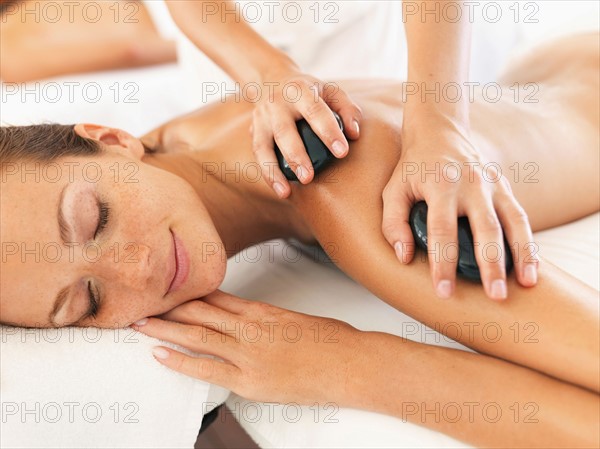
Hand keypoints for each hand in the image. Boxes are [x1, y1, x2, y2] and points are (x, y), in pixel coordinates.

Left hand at [133, 291, 361, 404]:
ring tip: (138, 321)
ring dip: (164, 327)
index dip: (189, 293)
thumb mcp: (298, 320)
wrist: (351, 363)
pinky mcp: (249, 379)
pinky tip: (159, 354)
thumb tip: (253, 321)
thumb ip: (270, 320)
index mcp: (263, 310)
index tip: (170, 290)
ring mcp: (248, 352)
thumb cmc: (333, 342)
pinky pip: (206, 368)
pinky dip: (179, 360)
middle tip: (142, 300)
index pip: (217, 296)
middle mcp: (251, 326)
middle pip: (200, 310)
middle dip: (169, 306)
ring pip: (197, 334)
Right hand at [252, 68, 361, 197]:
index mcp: (300, 90)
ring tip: (286, 192)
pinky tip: (280, 190)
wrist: (272, 79)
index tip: (342, 152)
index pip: (315, 111)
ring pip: (263, 146)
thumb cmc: (309, 91)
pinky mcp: (254, 131)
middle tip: (308, 178)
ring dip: (274, 171)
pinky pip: (259, 155)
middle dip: (296, 155)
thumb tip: (354, 134)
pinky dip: (268, 174)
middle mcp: (277, 104)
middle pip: (284, 131)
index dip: (329, 131)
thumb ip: (346, 109)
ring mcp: (261, 118)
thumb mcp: (330, 91)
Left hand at [381, 111, 537, 299]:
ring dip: (522, 254)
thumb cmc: (412, 169)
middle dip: (491, 264)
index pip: (442, 230)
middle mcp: (471, 184)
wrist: (438, 132)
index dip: (443, 263)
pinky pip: (520, 216)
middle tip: (495, 296)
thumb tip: (404, 257)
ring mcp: (492, 184)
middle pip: (485, 228)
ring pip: (513, 221)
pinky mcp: (504, 186)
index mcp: (440, 185)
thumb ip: (393, 223)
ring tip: (528, 284)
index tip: (444, 291)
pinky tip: (532, 266)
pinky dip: (527, 241)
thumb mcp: (393, 190)